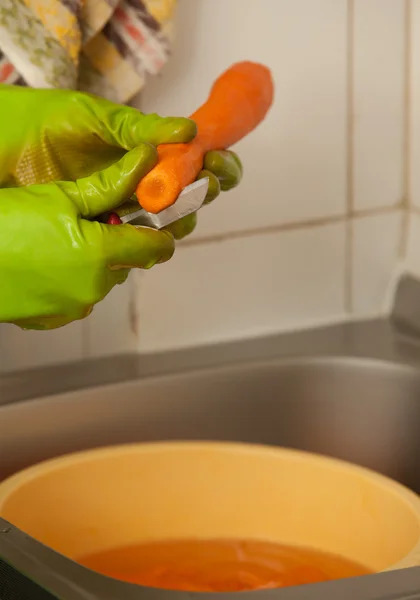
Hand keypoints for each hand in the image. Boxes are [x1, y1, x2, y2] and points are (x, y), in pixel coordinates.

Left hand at [0, 86, 242, 238]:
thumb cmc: (48, 124)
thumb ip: (142, 129)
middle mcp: (145, 185)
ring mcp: (126, 211)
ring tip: (164, 208)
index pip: (199, 164)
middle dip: (203, 194)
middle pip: (193, 200)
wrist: (4, 147)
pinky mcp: (105, 233)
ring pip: (170, 227)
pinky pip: (136, 247)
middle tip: (198, 184)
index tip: (216, 163)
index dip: (218, 167)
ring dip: (178, 221)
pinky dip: (145, 243)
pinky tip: (141, 232)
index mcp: (151, 154)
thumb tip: (190, 131)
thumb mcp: (97, 119)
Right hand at [0, 147, 174, 329]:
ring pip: (103, 279)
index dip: (159, 232)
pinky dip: (72, 279)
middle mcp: (95, 288)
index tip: (151, 221)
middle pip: (128, 263)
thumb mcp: (61, 196)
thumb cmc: (3, 224)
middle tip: (90, 221)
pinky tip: (46, 262)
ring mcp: (74, 307)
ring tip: (59, 241)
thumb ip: (110, 185)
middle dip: (117, 243)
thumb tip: (145, 161)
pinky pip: (78, 295)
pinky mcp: (55, 319)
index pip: (156, 247)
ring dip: (94, 262)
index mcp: (101, 255)